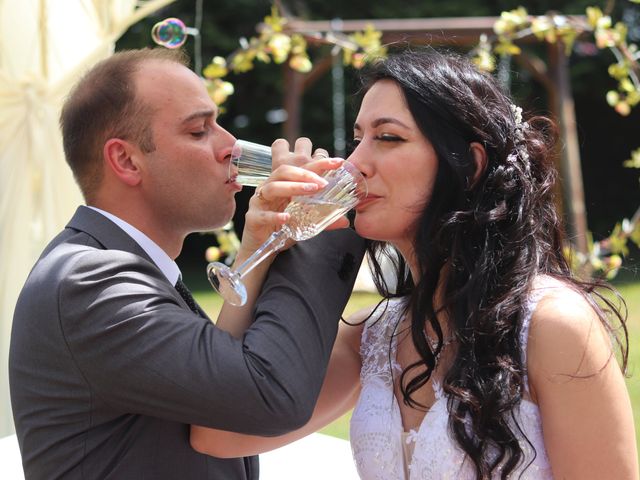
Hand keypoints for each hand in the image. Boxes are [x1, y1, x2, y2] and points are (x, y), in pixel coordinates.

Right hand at [240, 138, 346, 253]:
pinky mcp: (253, 218)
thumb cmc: (282, 228)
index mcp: (283, 183)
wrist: (261, 248)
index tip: (338, 162)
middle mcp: (271, 187)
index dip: (318, 159)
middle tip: (324, 182)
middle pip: (284, 169)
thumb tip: (345, 220)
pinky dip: (275, 215)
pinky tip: (287, 217)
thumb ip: (322, 218)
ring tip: (311, 190)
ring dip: (293, 186)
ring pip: (273, 186)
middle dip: (305, 172)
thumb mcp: (304, 220)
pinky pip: (263, 214)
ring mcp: (260, 201)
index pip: (300, 165)